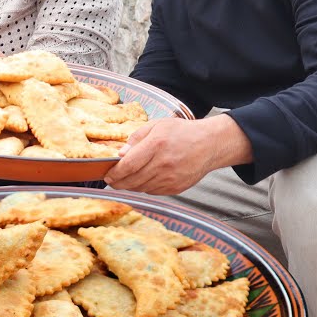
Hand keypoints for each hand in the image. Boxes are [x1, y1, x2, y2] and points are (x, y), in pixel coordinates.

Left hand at [104, 115, 250, 193]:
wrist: (210, 144)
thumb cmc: (182, 132)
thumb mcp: (157, 125)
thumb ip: (136, 138)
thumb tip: (120, 154)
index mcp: (157, 144)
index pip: (128, 165)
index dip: (114, 172)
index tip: (107, 174)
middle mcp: (163, 163)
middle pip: (132, 180)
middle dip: (118, 182)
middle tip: (111, 179)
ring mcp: (170, 178)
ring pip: (141, 188)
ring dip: (129, 185)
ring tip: (126, 179)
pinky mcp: (176, 188)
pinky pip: (152, 191)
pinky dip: (144, 187)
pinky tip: (143, 179)